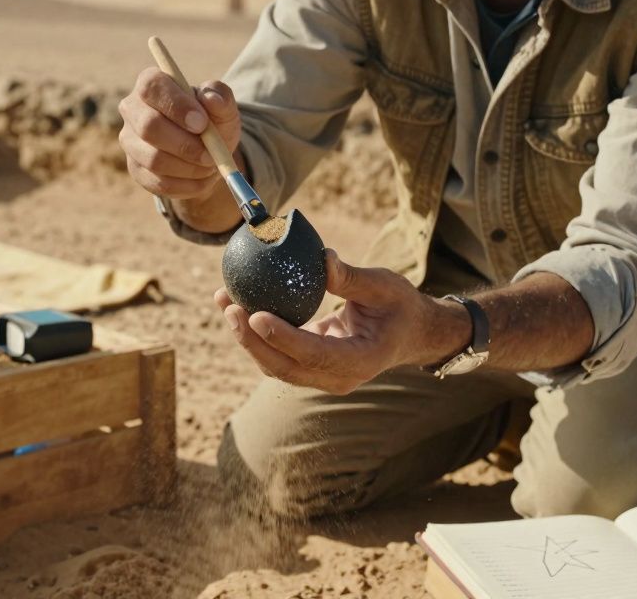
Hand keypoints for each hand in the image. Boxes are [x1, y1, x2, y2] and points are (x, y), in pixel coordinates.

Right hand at [118, 68, 241, 199]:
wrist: (208, 152)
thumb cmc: (213, 121)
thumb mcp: (223, 106)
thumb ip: (221, 98)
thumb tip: (211, 99)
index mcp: (151, 83)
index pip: (151, 87)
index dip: (176, 106)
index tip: (202, 124)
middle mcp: (132, 110)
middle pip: (148, 126)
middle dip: (185, 144)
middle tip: (211, 154)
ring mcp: (130, 141)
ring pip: (154, 159)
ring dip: (189, 167)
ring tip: (211, 165)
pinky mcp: (136, 169)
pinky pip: (159, 183)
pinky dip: (187, 185)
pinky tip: (203, 179)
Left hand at [215, 249, 471, 393]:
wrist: (411, 334)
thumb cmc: (401, 305)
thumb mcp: (385, 285)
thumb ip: (351, 278)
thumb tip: (321, 258)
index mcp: (361, 360)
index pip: (315, 354)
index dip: (283, 337)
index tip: (255, 314)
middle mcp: (339, 377)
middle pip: (286, 368)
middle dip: (252, 341)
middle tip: (230, 307)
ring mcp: (323, 377)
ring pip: (276, 366)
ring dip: (247, 338)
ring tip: (224, 302)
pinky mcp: (311, 368)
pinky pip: (278, 356)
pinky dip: (256, 335)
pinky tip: (237, 305)